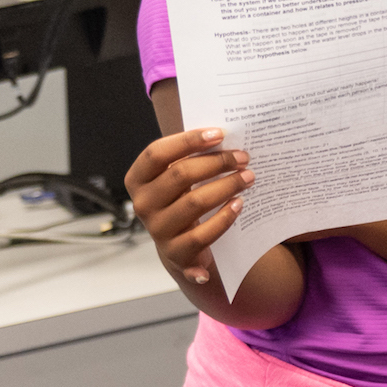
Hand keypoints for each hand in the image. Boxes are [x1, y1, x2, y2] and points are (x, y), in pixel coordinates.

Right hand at [123, 127, 249, 284]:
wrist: (181, 247)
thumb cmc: (181, 201)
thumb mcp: (177, 180)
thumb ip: (189, 159)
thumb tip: (224, 138)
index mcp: (138, 179)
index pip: (156, 153)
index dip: (188, 141)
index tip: (219, 133)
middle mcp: (142, 204)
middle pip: (180, 174)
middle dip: (217, 162)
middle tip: (243, 157)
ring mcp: (157, 229)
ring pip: (195, 202)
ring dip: (227, 186)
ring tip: (248, 178)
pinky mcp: (175, 252)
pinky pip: (203, 234)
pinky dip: (224, 218)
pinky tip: (239, 204)